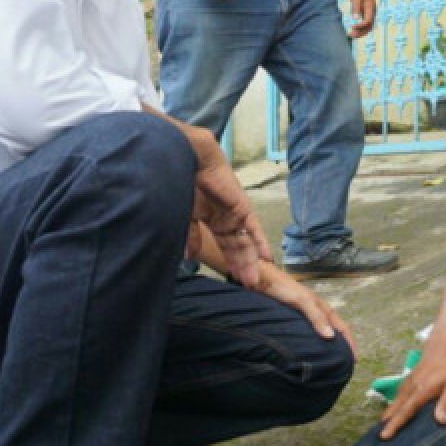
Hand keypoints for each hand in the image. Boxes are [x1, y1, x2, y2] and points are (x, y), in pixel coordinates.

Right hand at [189, 130, 270, 286]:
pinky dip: (259, 242)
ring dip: (250, 261)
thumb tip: (190, 257)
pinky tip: (266, 257)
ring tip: (254, 280)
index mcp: (211, 218)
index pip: (224, 245)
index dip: (230, 261)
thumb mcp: (184, 215)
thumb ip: (191, 235)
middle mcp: (225, 217)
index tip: (234, 278)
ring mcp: (234, 212)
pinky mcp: (241, 207)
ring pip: (245, 242)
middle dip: (242, 266)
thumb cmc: (180, 183)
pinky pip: (253, 228)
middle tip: (249, 286)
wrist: (187, 160)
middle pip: (237, 247)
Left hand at [258, 262, 356, 355]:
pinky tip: (309, 350)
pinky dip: (313, 342)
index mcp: (321, 307)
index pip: (341, 326)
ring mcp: (304, 315)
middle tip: (344, 363)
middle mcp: (315, 312)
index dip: (349, 341)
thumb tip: (331, 337)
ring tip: (329, 360)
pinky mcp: (291, 318)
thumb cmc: (283, 288)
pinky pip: (307, 333)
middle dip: (342, 344)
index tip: (355, 359)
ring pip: (321, 331)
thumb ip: (316, 317)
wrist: (261, 279)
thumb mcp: (302, 300)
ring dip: (328, 344)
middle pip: (334, 330)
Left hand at [347, 0, 375, 37]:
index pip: (368, 20)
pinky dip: (360, 28)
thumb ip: (356, 7)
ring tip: (351, 35)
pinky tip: (354, 30)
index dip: (361, 25)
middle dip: (361, 32)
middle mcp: (372, 11)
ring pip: (368, 26)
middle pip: (369, 26)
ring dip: (361, 32)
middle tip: (351, 35)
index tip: (352, 27)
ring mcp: (370, 12)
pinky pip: (365, 23)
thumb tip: (355, 19)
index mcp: (371, 7)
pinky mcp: (367, 13)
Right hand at [379, 345, 445, 439]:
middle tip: (379, 438)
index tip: (385, 435)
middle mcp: (411, 388)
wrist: (442, 349)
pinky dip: (392, 406)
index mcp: (422, 391)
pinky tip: (391, 413)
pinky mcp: (407, 381)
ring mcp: (407, 384)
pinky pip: (397, 396)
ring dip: (388, 415)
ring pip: (395, 402)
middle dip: (387, 423)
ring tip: (382, 429)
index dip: (395, 424)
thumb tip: (440, 421)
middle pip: (396, 408)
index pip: (406, 411)